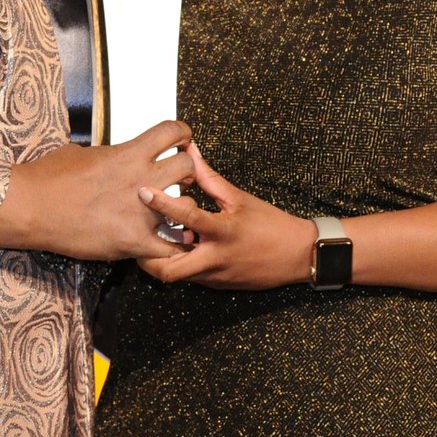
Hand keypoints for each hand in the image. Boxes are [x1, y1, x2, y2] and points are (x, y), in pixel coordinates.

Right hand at [0, 119, 197, 260]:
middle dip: (187, 173)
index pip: (173, 132)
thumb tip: (110, 153)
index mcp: (128, 153)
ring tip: (171, 215)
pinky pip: (170, 247)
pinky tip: (166, 245)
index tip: (181, 141)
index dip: (182, 134)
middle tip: (178, 181)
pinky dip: (172, 247)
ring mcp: (140, 213)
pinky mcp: (133, 242)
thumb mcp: (81, 152)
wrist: (29, 207)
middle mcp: (140, 179)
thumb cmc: (47, 177)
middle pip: (188, 167)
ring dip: (182, 210)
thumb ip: (107, 153)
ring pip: (187, 207)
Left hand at [135, 142, 318, 289]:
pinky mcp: (216, 284)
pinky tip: (175, 248)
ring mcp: (214, 275)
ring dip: (160, 260)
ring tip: (154, 241)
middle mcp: (215, 258)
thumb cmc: (271, 224)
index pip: (187, 216)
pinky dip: (178, 263)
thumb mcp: (240, 198)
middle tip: (138, 236)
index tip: (143, 192)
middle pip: (168, 269)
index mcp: (223, 231)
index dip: (162, 204)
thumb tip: (190, 152)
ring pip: (176, 276)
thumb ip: (210, 178)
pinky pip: (189, 277)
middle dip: (146, 257)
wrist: (297, 256)